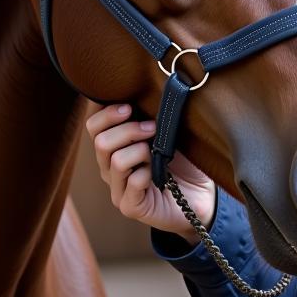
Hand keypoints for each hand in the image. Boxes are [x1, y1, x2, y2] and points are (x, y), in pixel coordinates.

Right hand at [85, 104, 216, 245]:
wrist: (202, 196)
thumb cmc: (184, 162)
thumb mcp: (168, 133)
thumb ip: (151, 117)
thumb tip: (145, 89)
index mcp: (115, 148)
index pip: (93, 126)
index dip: (106, 113)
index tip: (129, 106)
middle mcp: (110, 169)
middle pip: (100, 141)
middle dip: (128, 129)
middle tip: (152, 128)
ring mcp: (118, 189)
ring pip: (114, 160)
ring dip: (140, 150)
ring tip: (158, 153)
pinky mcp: (131, 207)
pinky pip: (132, 183)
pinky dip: (147, 174)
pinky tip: (159, 175)